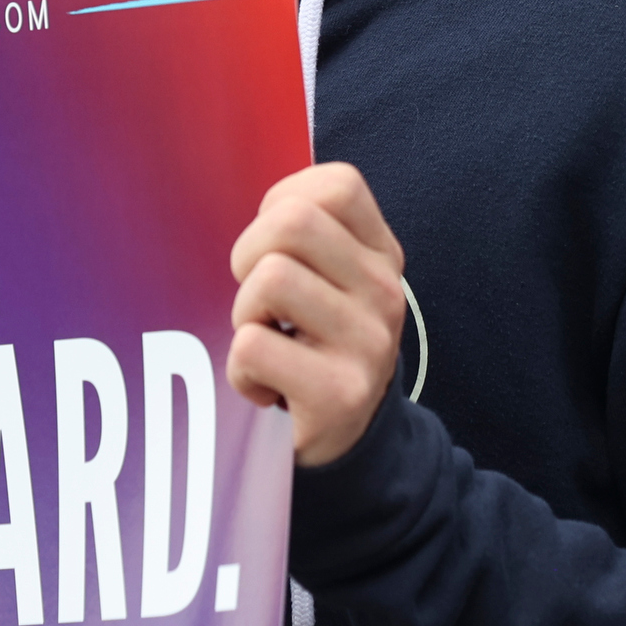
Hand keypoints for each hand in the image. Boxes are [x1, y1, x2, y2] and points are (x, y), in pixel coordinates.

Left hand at [226, 163, 406, 466]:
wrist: (350, 440)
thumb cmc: (316, 344)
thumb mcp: (330, 282)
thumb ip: (305, 237)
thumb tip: (260, 210)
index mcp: (381, 254)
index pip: (337, 184)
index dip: (283, 204)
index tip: (275, 249)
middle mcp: (385, 291)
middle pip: (292, 222)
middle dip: (248, 255)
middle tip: (258, 302)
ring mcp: (368, 342)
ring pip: (269, 279)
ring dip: (244, 315)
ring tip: (264, 343)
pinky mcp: (340, 393)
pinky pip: (252, 346)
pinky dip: (240, 371)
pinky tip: (266, 387)